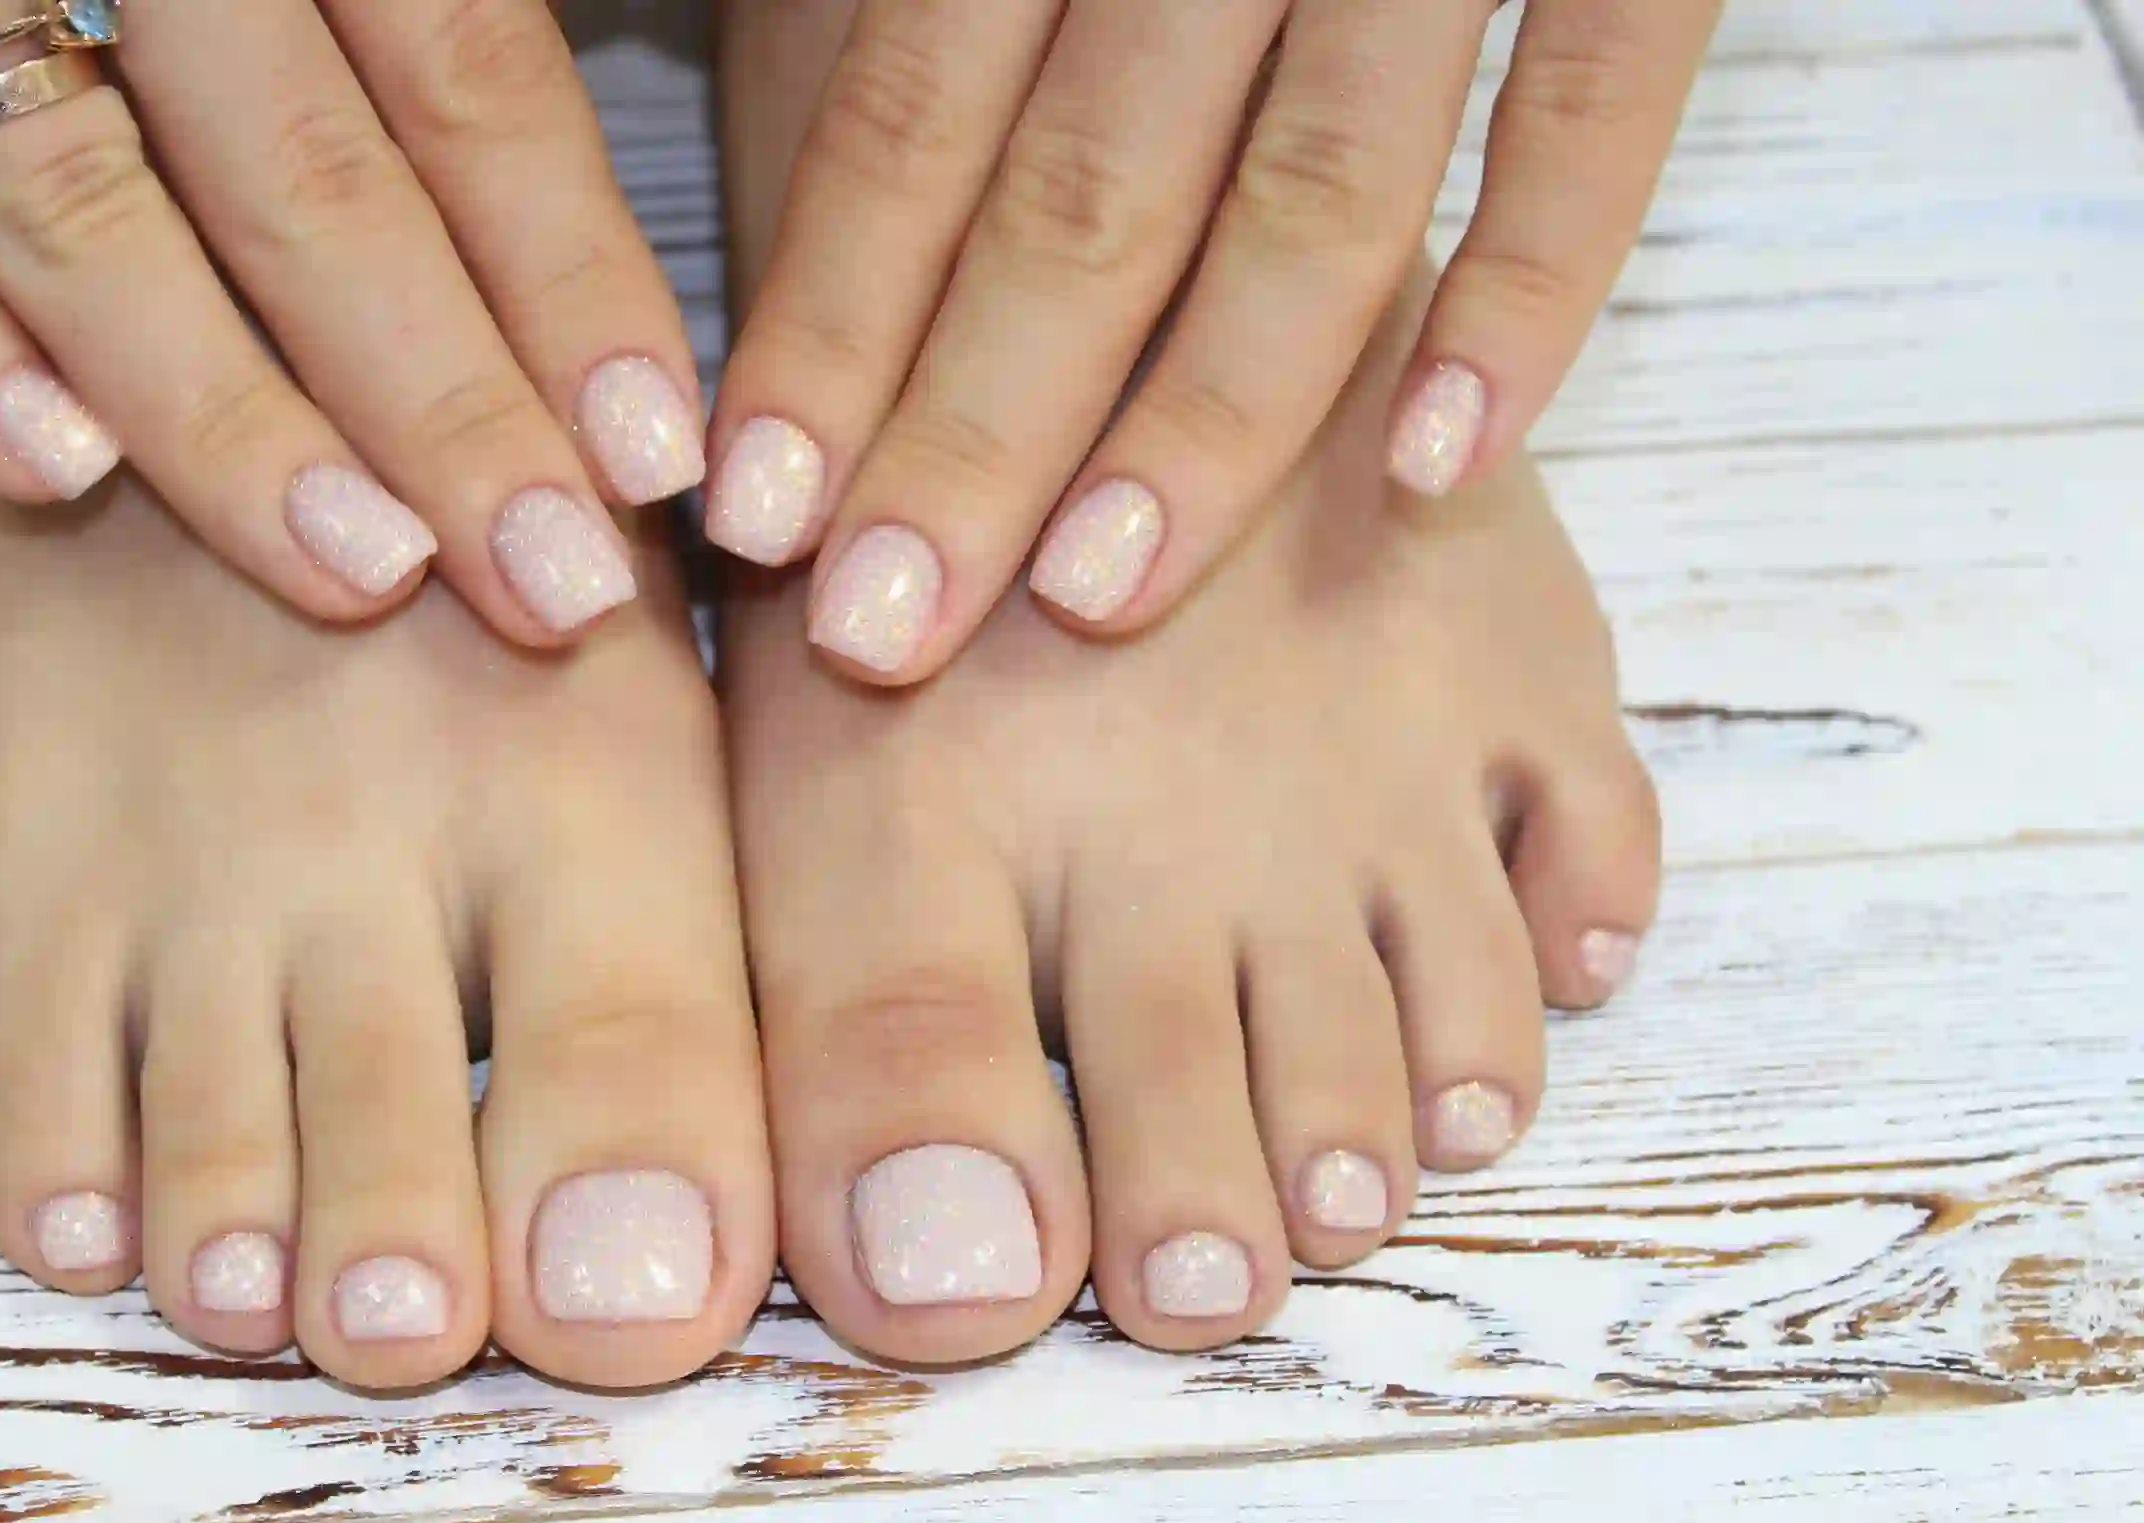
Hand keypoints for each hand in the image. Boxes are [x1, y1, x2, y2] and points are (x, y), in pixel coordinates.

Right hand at [0, 0, 706, 638]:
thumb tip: (549, 170)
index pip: (464, 71)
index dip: (567, 276)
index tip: (656, 456)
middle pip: (304, 170)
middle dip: (444, 401)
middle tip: (556, 584)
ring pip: (76, 196)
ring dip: (223, 416)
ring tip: (361, 574)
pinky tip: (50, 473)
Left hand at [705, 0, 1719, 680]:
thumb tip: (775, 72)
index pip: (915, 107)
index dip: (831, 320)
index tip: (747, 514)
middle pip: (1086, 190)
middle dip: (971, 430)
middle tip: (875, 633)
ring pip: (1314, 191)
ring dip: (1202, 420)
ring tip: (1093, 605)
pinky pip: (1593, 104)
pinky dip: (1530, 283)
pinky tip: (1444, 469)